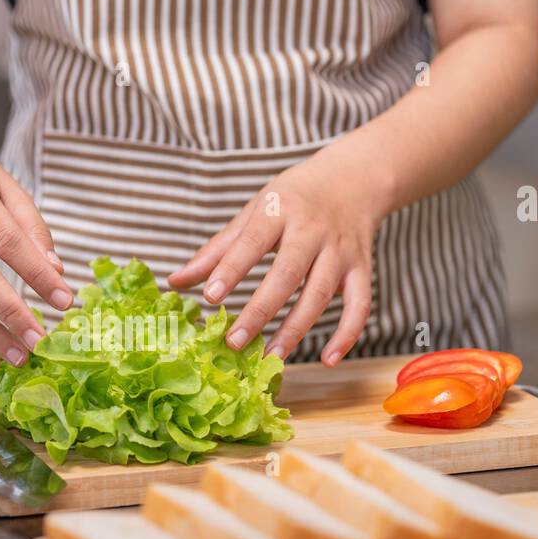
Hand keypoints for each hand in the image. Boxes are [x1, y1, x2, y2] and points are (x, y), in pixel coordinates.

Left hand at [169, 152, 384, 365]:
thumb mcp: (253, 212)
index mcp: (279, 210)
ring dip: (296, 329)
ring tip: (271, 357)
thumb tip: (175, 282)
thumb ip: (216, 250)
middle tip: (234, 341)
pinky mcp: (362, 268)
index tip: (210, 296)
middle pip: (287, 273)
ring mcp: (340, 250)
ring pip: (320, 294)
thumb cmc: (292, 199)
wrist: (353, 178)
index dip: (232, 269)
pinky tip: (328, 360)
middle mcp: (313, 229)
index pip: (253, 240)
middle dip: (261, 310)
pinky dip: (347, 334)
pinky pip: (360, 304)